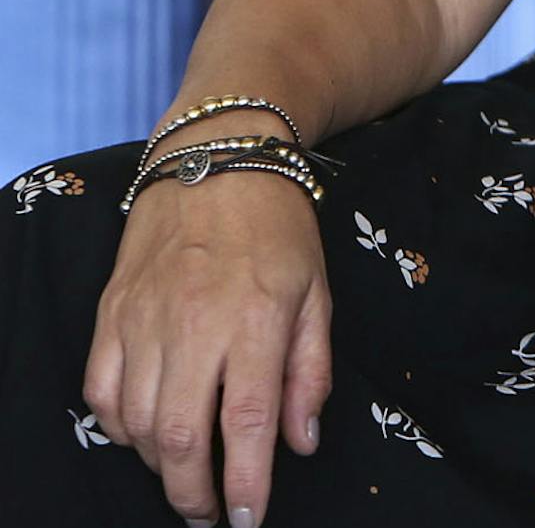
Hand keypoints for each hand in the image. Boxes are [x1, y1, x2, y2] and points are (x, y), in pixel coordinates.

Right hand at [82, 165, 331, 526]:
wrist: (219, 158)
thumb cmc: (277, 227)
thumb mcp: (316, 292)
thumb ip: (309, 372)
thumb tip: (301, 443)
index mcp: (256, 319)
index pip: (248, 423)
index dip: (248, 483)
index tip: (250, 519)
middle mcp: (196, 323)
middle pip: (182, 438)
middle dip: (194, 493)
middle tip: (209, 514)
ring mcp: (145, 319)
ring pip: (140, 424)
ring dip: (161, 464)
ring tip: (188, 472)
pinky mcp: (111, 314)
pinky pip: (102, 394)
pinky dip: (122, 427)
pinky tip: (148, 431)